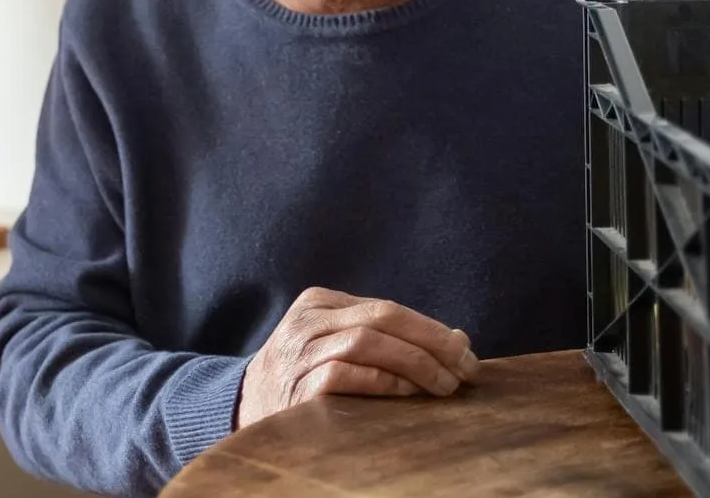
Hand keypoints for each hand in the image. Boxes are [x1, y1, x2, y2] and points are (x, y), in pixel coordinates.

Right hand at [236, 288, 478, 428]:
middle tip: (465, 371)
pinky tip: (408, 394)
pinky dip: (383, 382)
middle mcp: (306, 321)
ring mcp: (298, 353)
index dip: (432, 330)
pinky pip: (346, 376)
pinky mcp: (296, 387)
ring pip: (367, 343)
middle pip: (381, 319)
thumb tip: (460, 341)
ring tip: (444, 386)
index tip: (466, 355)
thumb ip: (388, 338)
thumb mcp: (338, 344)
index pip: (387, 308)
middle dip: (432, 344)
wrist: (243, 408)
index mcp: (318, 302)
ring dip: (415, 364)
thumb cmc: (304, 376)